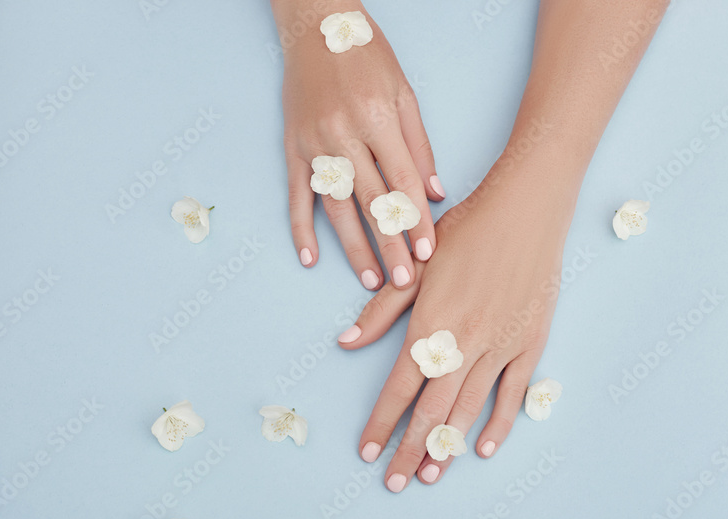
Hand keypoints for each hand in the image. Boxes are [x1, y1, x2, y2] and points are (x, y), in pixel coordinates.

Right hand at [276, 1, 442, 289]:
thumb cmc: (368, 57)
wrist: (316, 26)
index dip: (416, 220)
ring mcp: (313, 143)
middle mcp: (343, 133)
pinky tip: (310, 258)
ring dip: (353, 248)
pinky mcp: (292, 147)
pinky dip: (301, 228)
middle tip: (403, 282)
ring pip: (335, 207)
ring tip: (371, 280)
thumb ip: (419, 146)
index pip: (401, 181)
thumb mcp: (405, 94)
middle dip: (390, 245)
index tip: (428, 252)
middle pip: (371, 202)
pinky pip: (296, 195)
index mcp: (377, 118)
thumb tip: (435, 194)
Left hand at [338, 161, 571, 490]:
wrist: (526, 208)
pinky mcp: (530, 342)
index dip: (381, 424)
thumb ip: (382, 310)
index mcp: (431, 324)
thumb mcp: (417, 267)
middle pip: (432, 410)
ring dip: (448, 445)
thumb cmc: (466, 229)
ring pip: (469, 409)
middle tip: (395, 482)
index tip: (367, 453)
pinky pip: (513, 394)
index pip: (399, 388)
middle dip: (411, 450)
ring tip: (431, 474)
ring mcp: (501, 345)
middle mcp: (465, 342)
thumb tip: (345, 342)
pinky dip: (498, 424)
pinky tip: (481, 448)